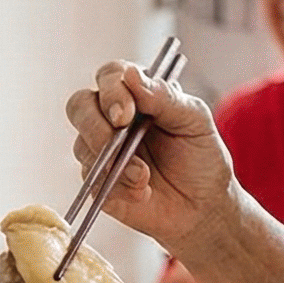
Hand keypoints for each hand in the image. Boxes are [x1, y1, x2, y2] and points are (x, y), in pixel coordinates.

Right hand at [62, 62, 235, 250]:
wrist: (203, 206)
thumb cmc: (201, 157)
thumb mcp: (195, 121)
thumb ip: (165, 97)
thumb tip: (131, 75)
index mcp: (137, 94)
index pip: (110, 77)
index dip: (112, 91)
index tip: (126, 112)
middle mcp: (113, 118)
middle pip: (80, 105)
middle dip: (95, 124)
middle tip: (119, 137)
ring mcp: (101, 150)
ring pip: (82, 144)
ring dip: (112, 162)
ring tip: (144, 177)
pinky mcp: (97, 180)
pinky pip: (91, 179)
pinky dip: (117, 186)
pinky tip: (141, 192)